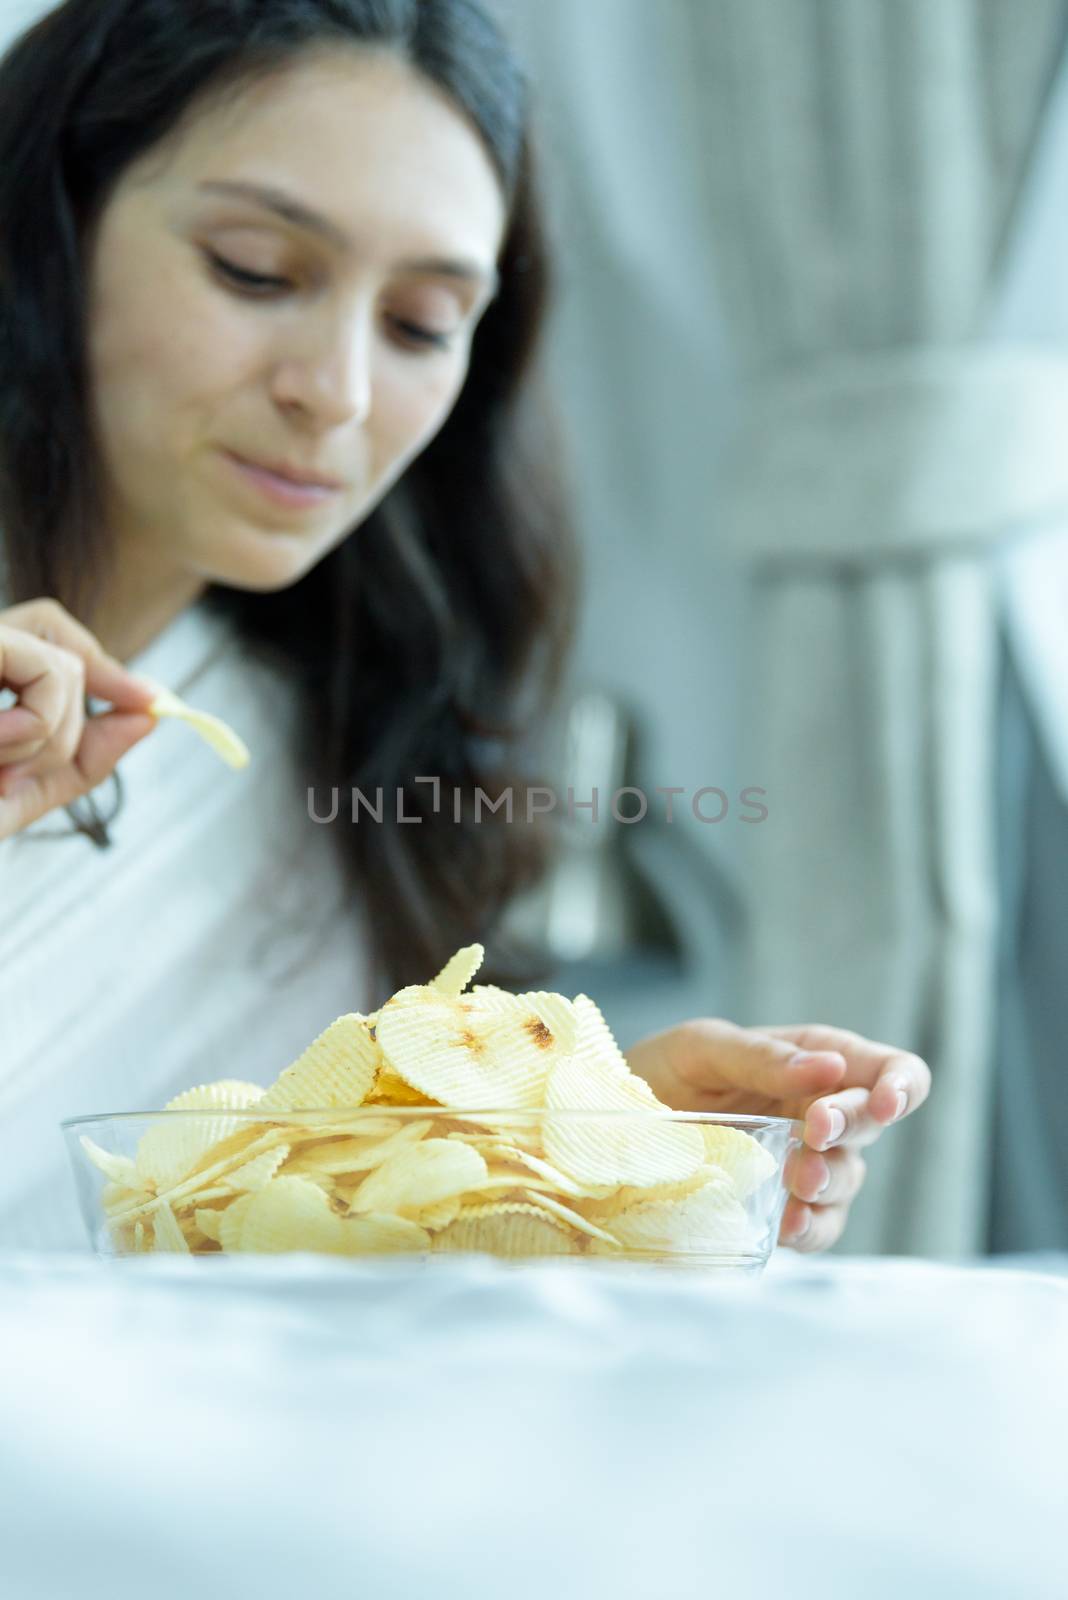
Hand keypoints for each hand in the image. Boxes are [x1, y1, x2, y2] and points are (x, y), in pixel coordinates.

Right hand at [0, 598, 157, 839]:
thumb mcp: (18, 791)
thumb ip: (82, 757)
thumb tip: (150, 713)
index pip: (47, 635)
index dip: (104, 669)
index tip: (149, 708)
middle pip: (59, 640)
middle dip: (74, 717)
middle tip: (22, 773)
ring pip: (61, 667)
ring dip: (48, 739)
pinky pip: (48, 675)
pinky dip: (38, 729)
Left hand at [624, 1017, 930, 1251]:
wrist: (612, 1121)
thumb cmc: (662, 1071)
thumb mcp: (701, 1048)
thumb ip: (760, 1057)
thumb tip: (829, 1069)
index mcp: (813, 1059)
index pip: (887, 1069)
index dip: (901, 1085)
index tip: (884, 1103)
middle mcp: (819, 1112)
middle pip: (872, 1124)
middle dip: (851, 1125)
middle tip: (814, 1131)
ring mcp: (804, 1163)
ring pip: (848, 1177)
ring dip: (831, 1180)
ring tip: (798, 1181)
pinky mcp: (780, 1209)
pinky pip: (817, 1226)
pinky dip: (811, 1228)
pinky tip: (789, 1223)